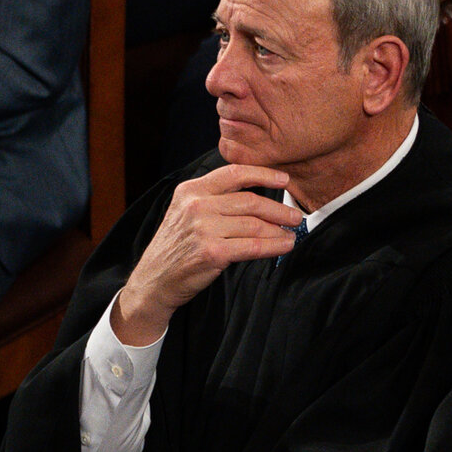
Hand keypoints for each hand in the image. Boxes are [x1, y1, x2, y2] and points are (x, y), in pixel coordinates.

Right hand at [111, 164, 306, 345]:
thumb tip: (255, 197)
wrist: (155, 277)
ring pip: (255, 224)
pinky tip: (285, 246)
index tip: (284, 179)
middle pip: (250, 201)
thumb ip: (214, 200)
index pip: (234, 173)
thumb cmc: (178, 246)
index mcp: (191, 189)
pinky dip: (275, 246)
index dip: (263, 174)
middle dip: (279, 209)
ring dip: (280, 230)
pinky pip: (253, 246)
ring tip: (292, 233)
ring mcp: (204, 228)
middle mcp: (197, 205)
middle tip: (296, 216)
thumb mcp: (187, 212)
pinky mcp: (213, 251)